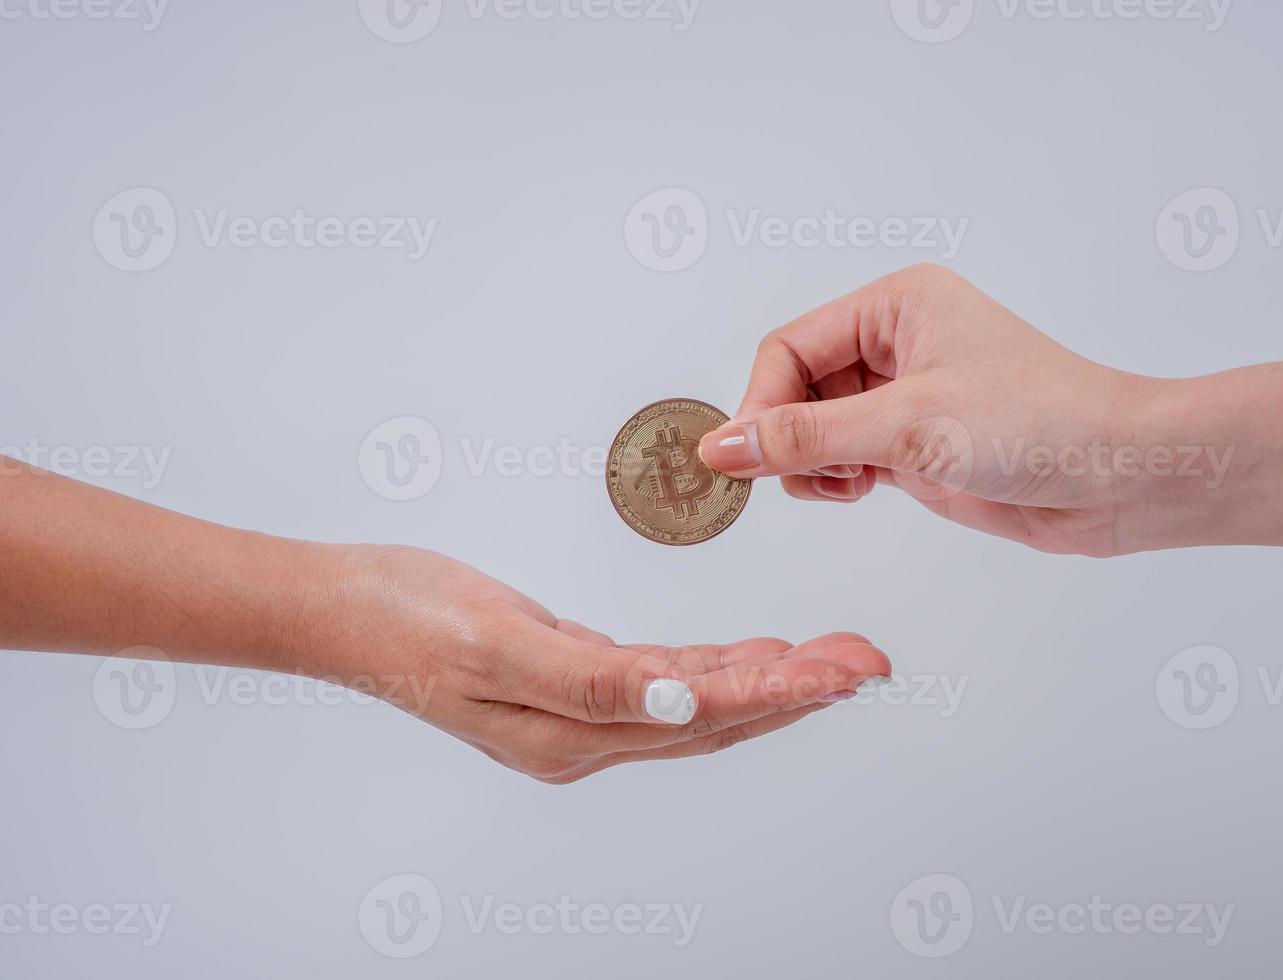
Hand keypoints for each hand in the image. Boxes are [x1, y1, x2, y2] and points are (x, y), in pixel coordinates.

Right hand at [302, 545, 890, 783]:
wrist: (342, 607)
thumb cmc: (406, 617)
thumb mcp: (498, 644)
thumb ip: (592, 679)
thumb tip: (682, 700)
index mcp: (573, 734)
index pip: (704, 715)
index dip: (782, 693)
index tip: (846, 671)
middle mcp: (585, 737)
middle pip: (718, 718)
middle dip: (800, 691)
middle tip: (869, 662)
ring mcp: (578, 716)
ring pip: (700, 704)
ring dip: (771, 682)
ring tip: (834, 658)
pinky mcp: (570, 684)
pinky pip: (665, 684)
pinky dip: (718, 671)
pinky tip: (751, 656)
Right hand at [698, 264, 1150, 556]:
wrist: (1120, 476)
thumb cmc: (1038, 424)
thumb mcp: (908, 426)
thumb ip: (808, 437)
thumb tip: (723, 447)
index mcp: (896, 306)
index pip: (790, 347)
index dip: (761, 402)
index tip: (744, 459)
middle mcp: (898, 342)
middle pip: (796, 386)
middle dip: (788, 435)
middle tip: (800, 479)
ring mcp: (907, 395)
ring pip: (815, 426)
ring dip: (812, 462)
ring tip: (847, 484)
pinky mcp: (917, 443)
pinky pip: (844, 456)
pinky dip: (836, 479)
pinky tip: (862, 491)